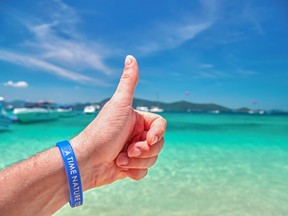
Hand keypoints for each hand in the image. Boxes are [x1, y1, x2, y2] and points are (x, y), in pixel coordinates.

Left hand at [70, 55, 166, 189]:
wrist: (86, 162)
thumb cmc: (103, 132)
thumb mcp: (119, 105)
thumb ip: (128, 82)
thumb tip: (130, 56)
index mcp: (136, 120)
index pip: (160, 126)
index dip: (157, 134)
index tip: (148, 139)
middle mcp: (135, 134)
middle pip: (159, 144)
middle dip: (144, 150)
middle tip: (128, 150)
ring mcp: (133, 151)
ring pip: (153, 158)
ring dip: (137, 162)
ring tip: (120, 159)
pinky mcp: (130, 167)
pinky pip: (144, 171)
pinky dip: (133, 172)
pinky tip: (119, 168)